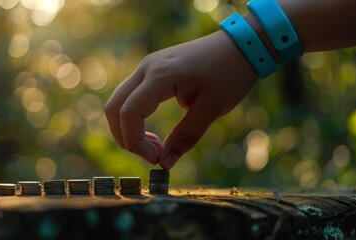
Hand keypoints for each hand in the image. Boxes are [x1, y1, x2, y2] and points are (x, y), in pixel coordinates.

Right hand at [104, 30, 257, 169]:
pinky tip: (156, 133)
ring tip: (157, 146)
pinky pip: (132, 97)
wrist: (240, 45)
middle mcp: (146, 68)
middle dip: (127, 138)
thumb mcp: (212, 108)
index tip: (156, 160)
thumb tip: (164, 164)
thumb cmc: (231, 73)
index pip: (129, 113)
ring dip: (130, 129)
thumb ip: (185, 137)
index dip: (135, 142)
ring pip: (120, 102)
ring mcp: (147, 67)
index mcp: (160, 76)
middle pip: (115, 108)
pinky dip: (136, 119)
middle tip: (154, 156)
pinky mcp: (152, 71)